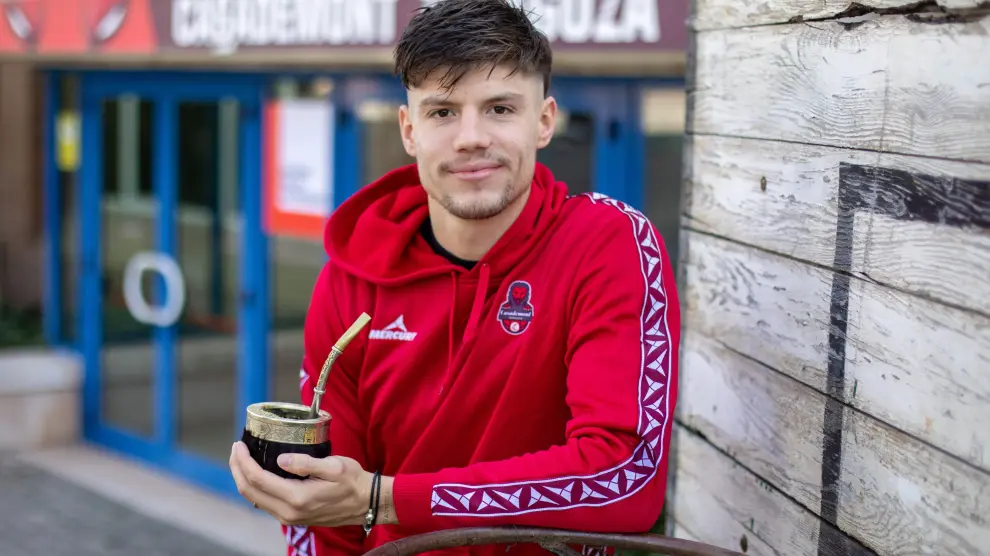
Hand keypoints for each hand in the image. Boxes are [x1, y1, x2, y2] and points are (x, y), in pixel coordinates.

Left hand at [229, 441, 394, 527]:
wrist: (366, 503)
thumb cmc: (353, 482)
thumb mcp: (334, 467)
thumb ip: (306, 463)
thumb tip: (280, 459)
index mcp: (297, 498)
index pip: (258, 479)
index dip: (243, 461)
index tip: (239, 444)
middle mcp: (288, 512)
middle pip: (249, 491)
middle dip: (237, 468)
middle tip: (236, 448)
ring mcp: (289, 517)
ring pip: (254, 498)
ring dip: (243, 478)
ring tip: (242, 458)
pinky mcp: (292, 517)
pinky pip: (264, 502)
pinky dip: (255, 486)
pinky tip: (257, 472)